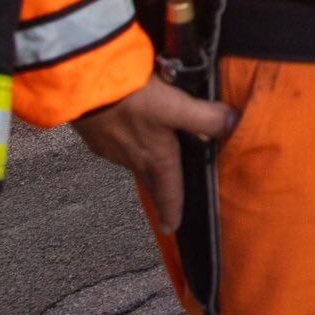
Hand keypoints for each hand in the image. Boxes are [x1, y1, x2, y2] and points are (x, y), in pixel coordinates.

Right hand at [71, 77, 237, 231]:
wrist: (82, 85)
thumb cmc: (130, 99)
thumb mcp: (177, 107)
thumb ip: (207, 118)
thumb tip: (233, 123)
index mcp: (154, 157)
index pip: (168, 191)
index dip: (171, 210)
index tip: (171, 228)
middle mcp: (129, 157)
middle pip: (149, 178)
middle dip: (158, 190)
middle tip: (163, 201)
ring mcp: (108, 145)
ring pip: (131, 159)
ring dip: (142, 161)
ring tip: (151, 159)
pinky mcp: (93, 130)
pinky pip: (114, 142)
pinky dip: (124, 141)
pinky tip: (128, 128)